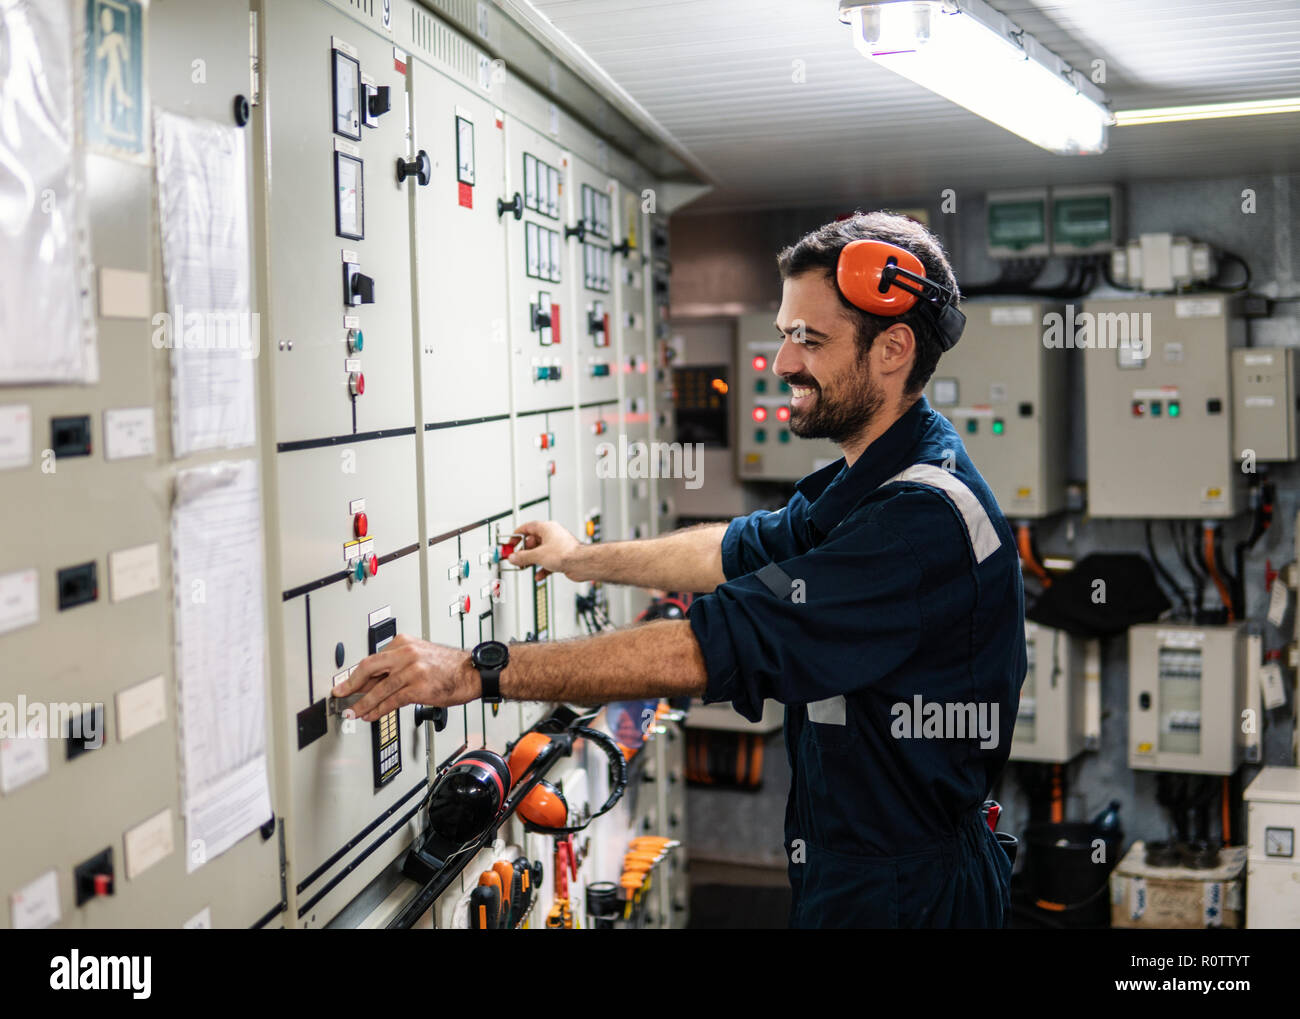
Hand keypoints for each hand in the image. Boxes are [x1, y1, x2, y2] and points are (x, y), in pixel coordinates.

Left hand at [331, 634, 477, 721]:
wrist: (472, 673)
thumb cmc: (448, 667)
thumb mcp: (419, 658)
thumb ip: (396, 667)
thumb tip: (371, 683)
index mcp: (404, 642)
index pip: (373, 659)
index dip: (356, 674)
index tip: (346, 683)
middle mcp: (406, 653)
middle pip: (369, 667)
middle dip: (350, 683)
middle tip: (339, 694)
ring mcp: (412, 670)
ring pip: (379, 688)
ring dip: (362, 703)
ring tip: (353, 712)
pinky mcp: (418, 687)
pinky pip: (392, 701)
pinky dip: (378, 710)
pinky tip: (371, 715)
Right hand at [508, 520, 581, 578]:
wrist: (581, 563)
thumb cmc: (566, 553)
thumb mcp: (538, 555)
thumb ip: (523, 557)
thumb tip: (513, 557)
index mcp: (547, 528)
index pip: (528, 527)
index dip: (517, 534)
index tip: (511, 542)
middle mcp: (552, 535)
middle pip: (533, 541)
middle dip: (524, 551)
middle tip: (517, 557)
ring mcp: (557, 546)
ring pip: (540, 552)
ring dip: (532, 560)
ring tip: (525, 567)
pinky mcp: (562, 557)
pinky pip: (548, 561)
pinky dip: (542, 568)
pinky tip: (539, 575)